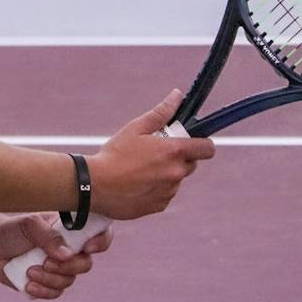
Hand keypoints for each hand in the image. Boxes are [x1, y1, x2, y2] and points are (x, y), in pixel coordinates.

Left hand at [0, 213, 112, 299]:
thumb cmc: (12, 230)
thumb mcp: (28, 225)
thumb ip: (47, 235)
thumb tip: (66, 254)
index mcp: (71, 229)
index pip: (99, 233)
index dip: (101, 241)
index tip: (88, 247)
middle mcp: (69, 249)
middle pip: (86, 264)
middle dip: (68, 267)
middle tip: (46, 261)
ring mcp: (59, 268)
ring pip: (68, 281)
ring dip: (49, 278)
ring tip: (30, 270)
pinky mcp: (48, 284)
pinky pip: (55, 293)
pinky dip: (43, 291)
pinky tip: (28, 283)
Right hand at [88, 89, 214, 220]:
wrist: (95, 186)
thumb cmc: (114, 154)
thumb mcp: (136, 128)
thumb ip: (161, 112)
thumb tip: (177, 95)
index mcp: (173, 152)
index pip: (207, 149)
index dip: (202, 143)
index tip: (192, 141)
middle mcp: (175, 174)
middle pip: (191, 163)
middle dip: (179, 157)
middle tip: (156, 151)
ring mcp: (168, 192)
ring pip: (176, 179)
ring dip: (166, 173)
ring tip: (141, 168)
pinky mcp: (159, 206)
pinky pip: (165, 194)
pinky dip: (156, 188)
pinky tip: (137, 182)